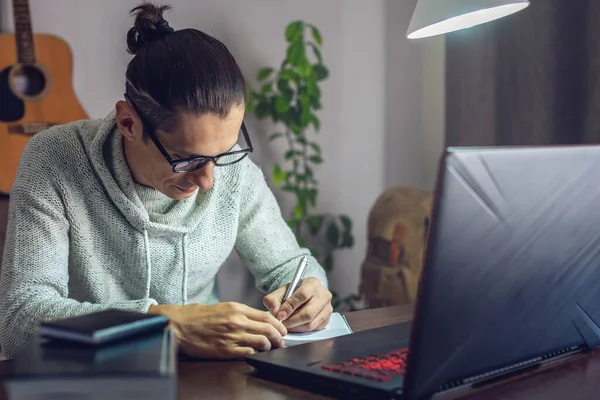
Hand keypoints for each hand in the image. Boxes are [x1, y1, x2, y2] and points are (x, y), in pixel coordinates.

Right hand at [147, 302, 286, 358]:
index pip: (266, 316)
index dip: (278, 324)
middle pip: (268, 329)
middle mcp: (237, 321)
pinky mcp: (226, 350)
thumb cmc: (197, 316)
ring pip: (261, 342)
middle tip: (282, 341)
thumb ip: (241, 312)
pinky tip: (255, 351)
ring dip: (269, 346)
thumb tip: (256, 319)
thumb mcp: (223, 307)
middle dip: (279, 337)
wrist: (179, 325)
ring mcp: (232, 336)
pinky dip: (255, 352)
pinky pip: (248, 352)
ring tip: (270, 347)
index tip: (282, 329)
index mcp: (237, 309)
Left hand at [263, 277, 332, 332]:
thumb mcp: (281, 292)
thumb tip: (274, 312)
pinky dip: (302, 331)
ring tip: (286, 326)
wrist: (305, 296)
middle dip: (292, 321)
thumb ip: (273, 300)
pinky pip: (314, 329)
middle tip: (281, 324)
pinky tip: (294, 327)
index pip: (302, 295)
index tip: (280, 315)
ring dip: (296, 328)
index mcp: (313, 283)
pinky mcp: (327, 319)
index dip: (290, 307)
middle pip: (308, 313)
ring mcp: (327, 308)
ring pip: (311, 323)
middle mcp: (324, 295)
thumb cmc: (293, 293)